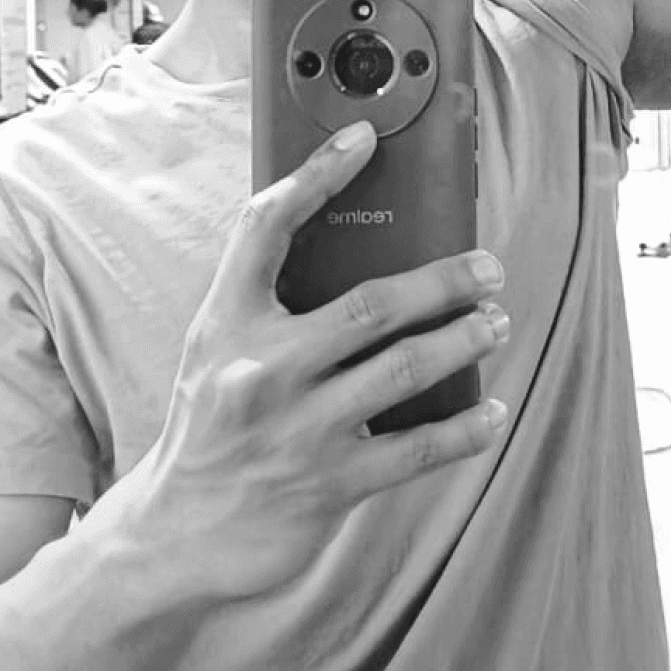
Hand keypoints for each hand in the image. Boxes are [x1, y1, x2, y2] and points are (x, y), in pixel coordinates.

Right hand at [134, 121, 509, 602]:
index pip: (266, 227)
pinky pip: (417, 449)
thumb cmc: (209, 424)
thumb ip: (269, 303)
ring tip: (494, 323)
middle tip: (487, 269)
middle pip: (372, 305)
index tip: (362, 140)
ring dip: (463, 340)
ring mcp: (299, 428)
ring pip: (405, 369)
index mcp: (226, 322)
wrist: (176, 531)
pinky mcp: (331, 483)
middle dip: (444, 282)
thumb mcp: (216, 349)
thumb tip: (361, 251)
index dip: (316, 175)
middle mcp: (261, 368)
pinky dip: (464, 429)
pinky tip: (492, 412)